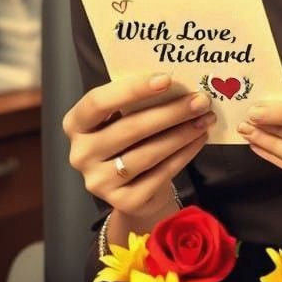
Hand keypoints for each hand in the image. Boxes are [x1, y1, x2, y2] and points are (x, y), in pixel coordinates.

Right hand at [62, 72, 215, 221]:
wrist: (134, 188)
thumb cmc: (130, 140)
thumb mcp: (123, 118)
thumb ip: (138, 103)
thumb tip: (179, 85)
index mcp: (76, 124)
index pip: (98, 102)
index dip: (132, 89)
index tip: (166, 79)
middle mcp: (81, 154)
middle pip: (130, 128)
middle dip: (171, 112)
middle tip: (201, 100)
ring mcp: (99, 182)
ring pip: (148, 153)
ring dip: (182, 133)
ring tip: (206, 118)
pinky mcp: (124, 202)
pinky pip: (161, 174)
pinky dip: (185, 154)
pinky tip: (200, 139)